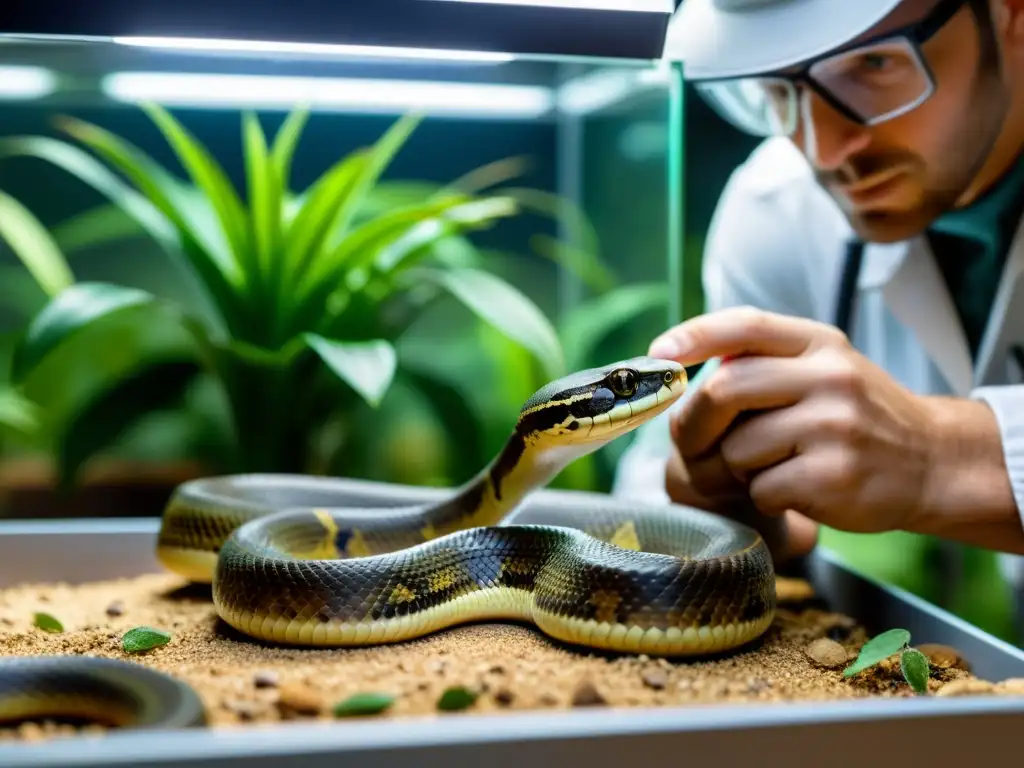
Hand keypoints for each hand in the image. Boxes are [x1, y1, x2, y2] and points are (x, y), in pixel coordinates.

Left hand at [649, 306, 1010, 542]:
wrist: (932, 463)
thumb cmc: (857, 417)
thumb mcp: (822, 369)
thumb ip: (763, 361)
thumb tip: (681, 368)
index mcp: (819, 344)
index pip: (745, 325)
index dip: (694, 336)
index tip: (659, 355)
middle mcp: (829, 376)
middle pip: (723, 389)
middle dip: (694, 424)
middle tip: (692, 446)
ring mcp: (834, 425)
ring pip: (737, 448)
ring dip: (734, 468)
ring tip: (767, 468)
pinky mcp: (834, 475)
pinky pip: (762, 488)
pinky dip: (763, 496)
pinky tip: (794, 489)